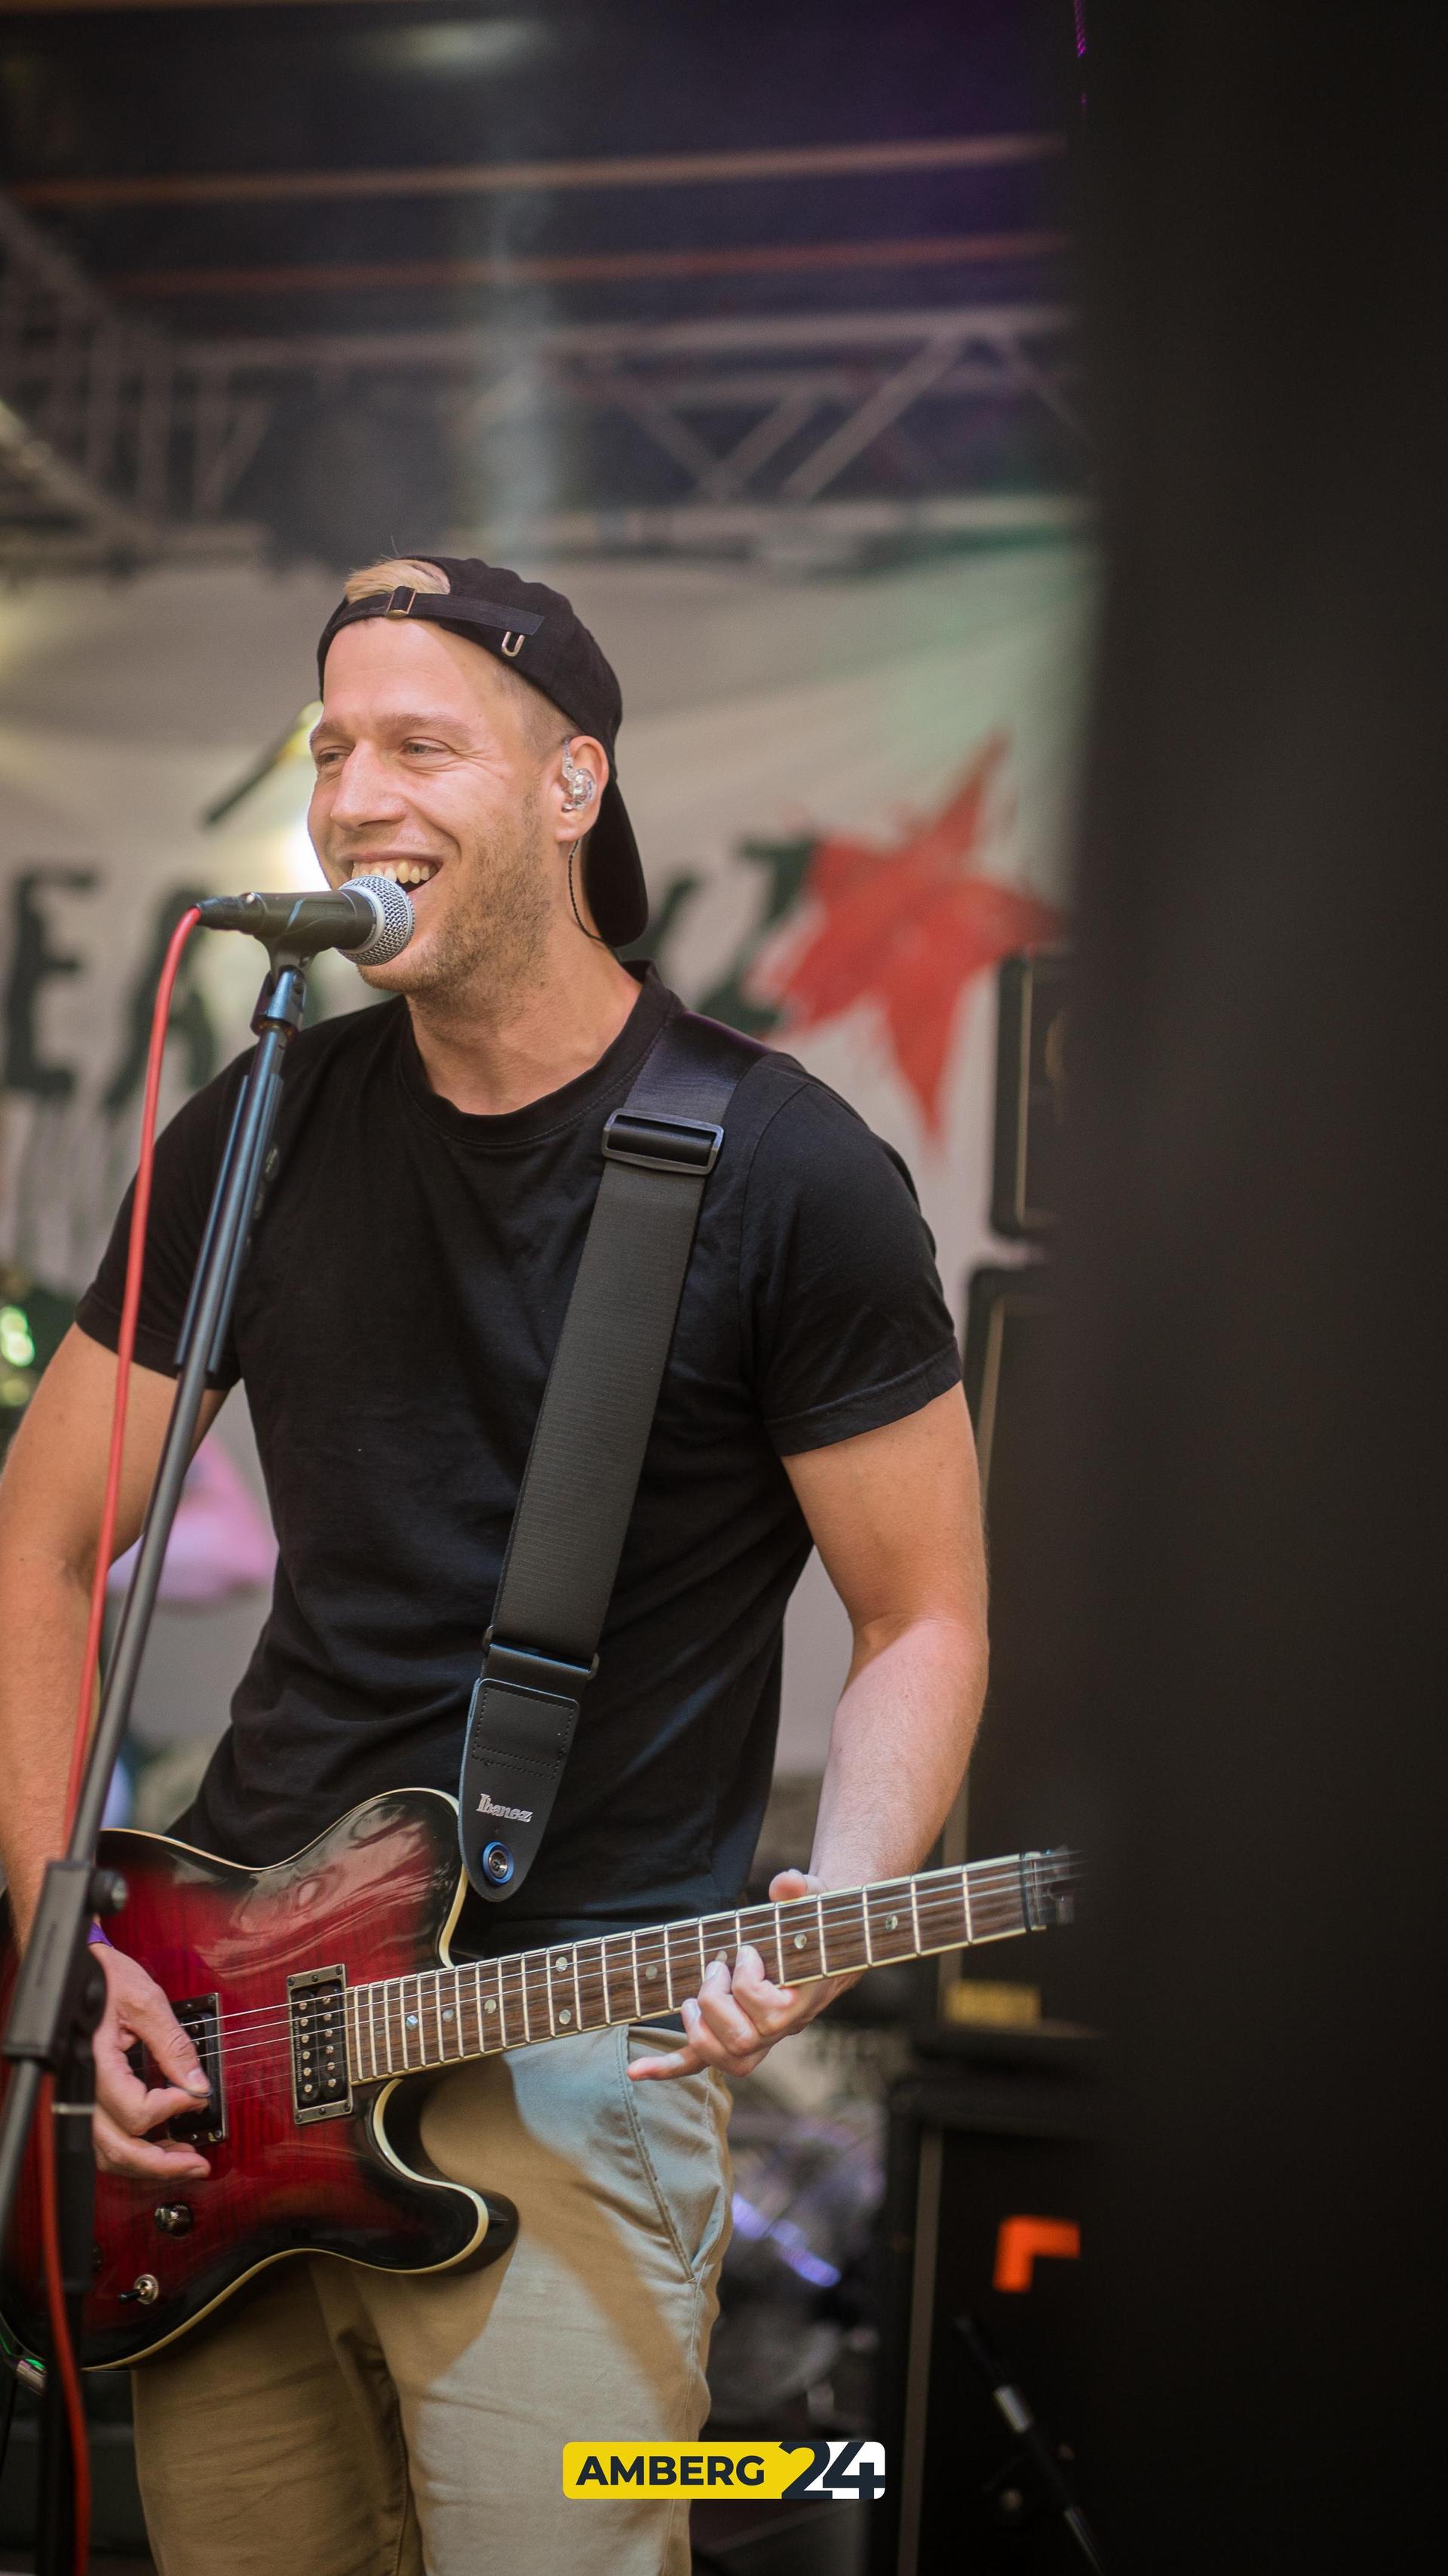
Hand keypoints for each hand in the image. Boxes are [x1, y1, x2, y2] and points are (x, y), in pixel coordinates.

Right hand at [92, 1945, 211, 2182]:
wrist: (83, 1970)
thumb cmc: (107, 1978)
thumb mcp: (147, 2001)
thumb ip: (174, 2046)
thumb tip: (198, 2083)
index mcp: (95, 2064)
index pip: (134, 2111)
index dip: (172, 2108)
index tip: (196, 2096)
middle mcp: (82, 2090)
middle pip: (118, 2149)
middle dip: (162, 2163)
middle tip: (198, 2163)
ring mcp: (82, 2099)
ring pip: (110, 2153)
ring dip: (149, 2164)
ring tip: (184, 2161)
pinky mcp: (88, 2100)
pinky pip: (107, 2140)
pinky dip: (135, 2150)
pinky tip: (162, 2146)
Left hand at [628, 1869, 856, 2083]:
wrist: (821, 1952)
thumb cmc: (812, 1922)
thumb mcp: (813, 1898)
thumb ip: (800, 1889)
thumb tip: (785, 1883)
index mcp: (801, 2000)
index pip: (769, 2012)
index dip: (748, 1981)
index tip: (746, 1950)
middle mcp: (780, 2029)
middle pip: (740, 2041)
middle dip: (715, 2001)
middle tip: (714, 1966)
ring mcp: (757, 2039)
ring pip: (723, 2058)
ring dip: (697, 2029)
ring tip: (690, 1999)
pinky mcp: (733, 2039)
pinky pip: (700, 2062)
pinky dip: (666, 2066)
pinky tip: (636, 2070)